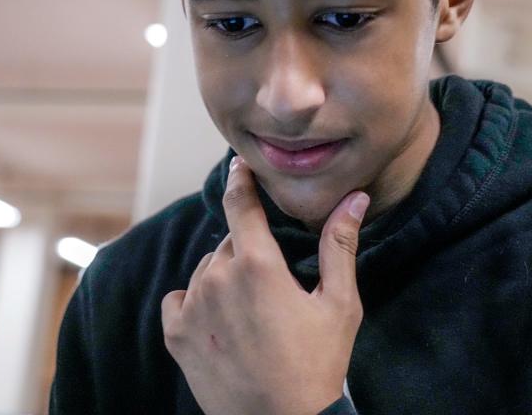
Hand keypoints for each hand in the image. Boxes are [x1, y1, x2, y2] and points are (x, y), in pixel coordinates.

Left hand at [161, 156, 369, 414]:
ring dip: (224, 276)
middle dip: (249, 251)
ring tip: (252, 311)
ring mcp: (192, 306)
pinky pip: (179, 297)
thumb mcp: (339, 304)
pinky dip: (196, 300)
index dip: (240, 181)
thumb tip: (355, 198)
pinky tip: (218, 321)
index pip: (241, 204)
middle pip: (230, 242)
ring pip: (206, 269)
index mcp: (257, 265)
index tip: (238, 166)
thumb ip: (340, 245)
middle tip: (273, 284)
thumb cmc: (318, 365)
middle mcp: (217, 277)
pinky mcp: (176, 335)